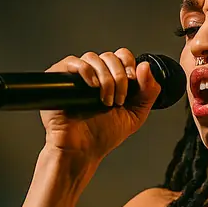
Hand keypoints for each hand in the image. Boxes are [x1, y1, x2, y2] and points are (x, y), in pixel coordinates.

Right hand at [40, 48, 160, 159]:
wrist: (82, 150)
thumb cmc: (104, 135)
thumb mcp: (136, 114)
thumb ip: (148, 92)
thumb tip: (146, 66)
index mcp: (112, 79)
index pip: (122, 56)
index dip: (129, 65)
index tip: (133, 81)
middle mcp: (94, 74)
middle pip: (110, 56)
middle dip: (119, 77)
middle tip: (119, 99)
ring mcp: (77, 76)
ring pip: (93, 58)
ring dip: (105, 78)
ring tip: (106, 101)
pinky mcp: (59, 79)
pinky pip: (72, 61)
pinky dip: (86, 70)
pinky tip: (92, 86)